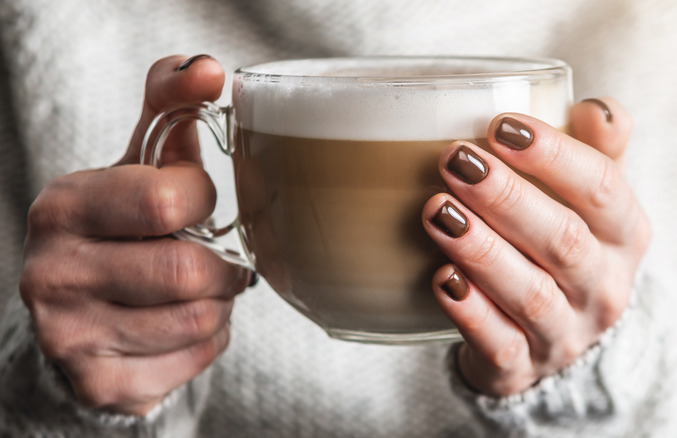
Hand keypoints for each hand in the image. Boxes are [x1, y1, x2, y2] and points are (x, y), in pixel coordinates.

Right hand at [19, 55, 252, 414]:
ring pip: (200, 318)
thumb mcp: (137, 167)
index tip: (193, 205)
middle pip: (189, 269)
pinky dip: (209, 339)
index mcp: (63, 207)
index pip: (167, 198)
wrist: (80, 318)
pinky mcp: (102, 383)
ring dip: (219, 302)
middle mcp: (53, 273)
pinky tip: (182, 325)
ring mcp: (71, 336)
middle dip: (219, 264)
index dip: (202, 202)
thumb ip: (170, 111)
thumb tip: (209, 68)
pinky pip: (196, 358)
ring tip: (197, 290)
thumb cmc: (122, 231)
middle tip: (212, 258)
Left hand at [424, 98, 649, 395]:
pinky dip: (471, 313)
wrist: (555, 338)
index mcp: (624, 235)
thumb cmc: (565, 248)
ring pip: (531, 294)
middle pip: (564, 241)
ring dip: (482, 250)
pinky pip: (499, 344)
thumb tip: (597, 107)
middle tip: (455, 161)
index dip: (555, 155)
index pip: (603, 189)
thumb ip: (596, 151)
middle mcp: (602, 287)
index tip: (501, 126)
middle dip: (508, 198)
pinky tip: (442, 279)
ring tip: (437, 212)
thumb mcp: (590, 202)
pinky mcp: (521, 367)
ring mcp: (564, 333)